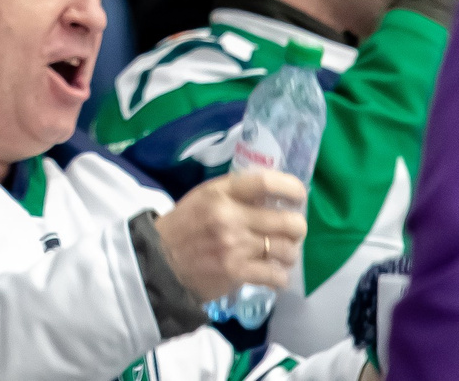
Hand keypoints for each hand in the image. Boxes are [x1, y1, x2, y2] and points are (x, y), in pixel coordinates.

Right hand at [154, 169, 306, 302]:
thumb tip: (274, 196)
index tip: (299, 196)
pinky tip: (272, 274)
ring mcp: (235, 246)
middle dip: (297, 228)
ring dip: (289, 254)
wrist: (160, 261)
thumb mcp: (204, 198)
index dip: (292, 188)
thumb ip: (236, 195)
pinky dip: (279, 277)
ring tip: (280, 255)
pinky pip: (277, 275)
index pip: (266, 182)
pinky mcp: (237, 272)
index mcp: (221, 192)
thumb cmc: (185, 226)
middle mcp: (230, 216)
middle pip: (289, 222)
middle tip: (291, 233)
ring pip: (288, 251)